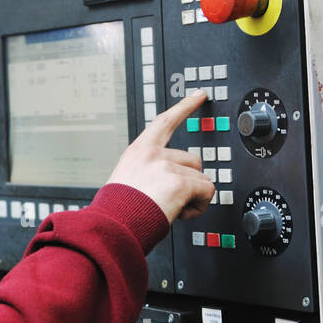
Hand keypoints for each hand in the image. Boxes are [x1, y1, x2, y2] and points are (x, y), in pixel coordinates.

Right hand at [104, 91, 214, 222]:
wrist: (115, 226)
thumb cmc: (119, 211)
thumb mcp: (128, 181)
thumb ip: (149, 172)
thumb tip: (170, 182)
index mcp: (138, 151)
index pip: (165, 122)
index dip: (184, 107)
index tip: (199, 95)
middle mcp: (153, 154)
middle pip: (192, 160)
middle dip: (188, 181)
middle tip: (168, 198)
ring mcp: (166, 166)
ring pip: (201, 177)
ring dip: (192, 195)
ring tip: (170, 207)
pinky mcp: (180, 182)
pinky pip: (207, 191)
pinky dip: (198, 206)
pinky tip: (179, 212)